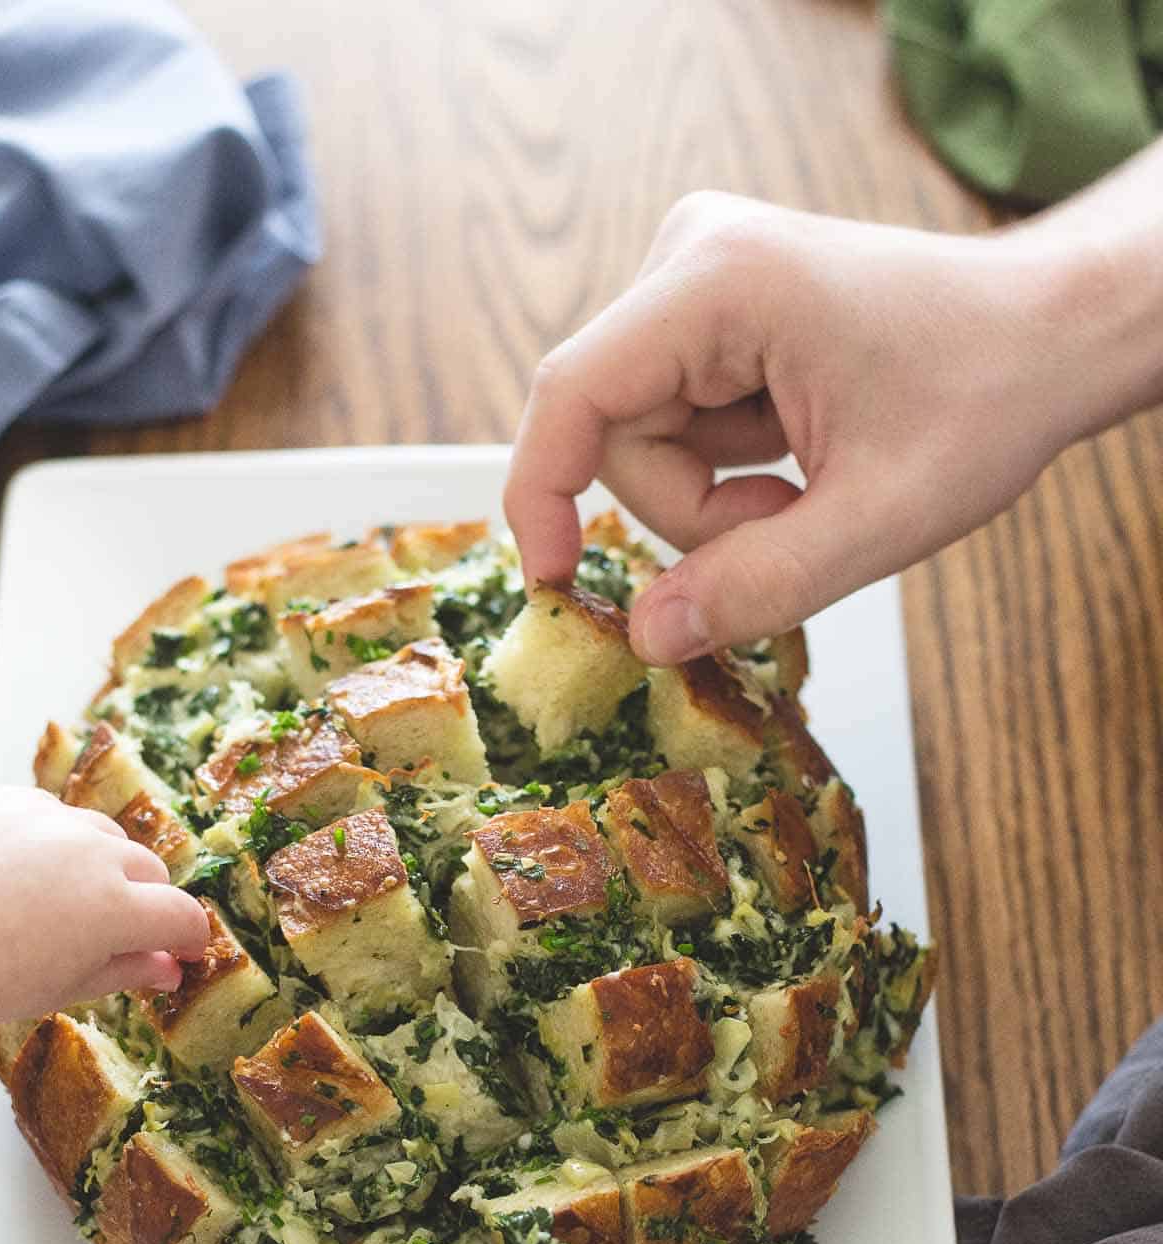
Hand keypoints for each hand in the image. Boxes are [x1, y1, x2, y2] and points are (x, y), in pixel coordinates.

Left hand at [0, 787, 208, 1022]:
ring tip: (60, 903)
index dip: (189, 939)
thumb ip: (127, 971)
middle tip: (114, 934)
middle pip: (149, 870)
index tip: (183, 953)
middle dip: (144, 902)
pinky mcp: (8, 799)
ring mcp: (49, 818)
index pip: (182, 916)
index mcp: (114, 909)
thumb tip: (170, 967)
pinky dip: (51, 842)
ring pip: (103, 836)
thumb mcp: (63, 987)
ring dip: (100, 866)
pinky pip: (51, 816)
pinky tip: (18, 877)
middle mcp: (92, 852)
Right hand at [504, 191, 1094, 662]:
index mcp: (720, 282)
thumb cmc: (986, 398)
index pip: (573, 394)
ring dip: (714, 493)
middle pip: (614, 432)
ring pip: (642, 438)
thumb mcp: (878, 520)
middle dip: (691, 507)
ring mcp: (698, 275)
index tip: (557, 581)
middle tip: (792, 519)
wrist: (1049, 332)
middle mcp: (692, 256)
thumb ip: (758, 586)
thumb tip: (646, 637)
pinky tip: (799, 452)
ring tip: (809, 484)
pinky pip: (674, 421)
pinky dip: (729, 466)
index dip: (543, 493)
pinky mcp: (710, 305)